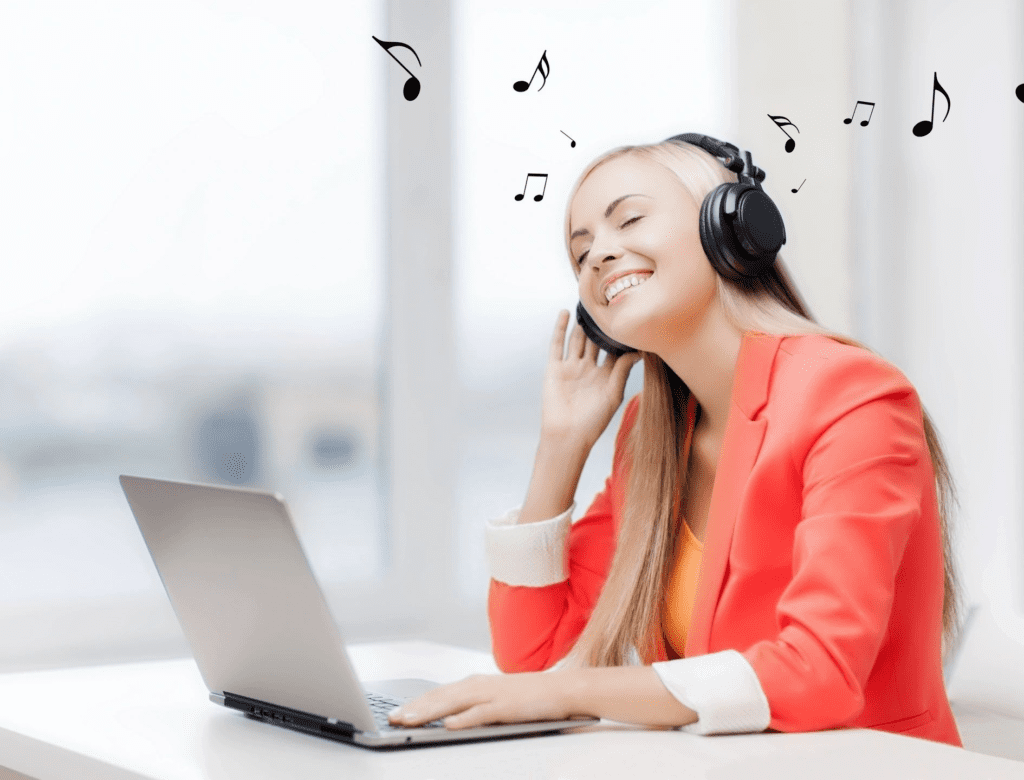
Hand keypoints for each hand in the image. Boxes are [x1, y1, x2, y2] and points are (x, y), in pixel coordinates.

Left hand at [387, 672, 579, 729]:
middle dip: (414, 708)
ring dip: (429, 712)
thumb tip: (449, 719)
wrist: (562, 689)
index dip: (416, 702)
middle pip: (440, 697)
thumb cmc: (530, 697)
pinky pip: (480, 713)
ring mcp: (492, 694)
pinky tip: (448, 725)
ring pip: (453, 703)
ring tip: (409, 721)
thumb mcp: (496, 699)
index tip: (396, 712)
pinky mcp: (506, 706)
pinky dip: (463, 718)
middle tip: (393, 719)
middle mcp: (479, 685)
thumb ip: (473, 707)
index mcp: (475, 684)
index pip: (438, 693)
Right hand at [541, 310, 641, 447]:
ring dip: (582, 323)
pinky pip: (558, 344)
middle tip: (609, 303)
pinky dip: (560, 328)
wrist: (567, 435)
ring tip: (588, 303)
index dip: (621, 337)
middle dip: (601, 326)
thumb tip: (637, 351)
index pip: (615, 351)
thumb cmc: (593, 421)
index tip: (631, 318)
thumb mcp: (613, 394)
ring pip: (578, 339)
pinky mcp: (555, 368)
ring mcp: (571, 367)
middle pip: (596, 342)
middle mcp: (589, 369)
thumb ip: (622, 370)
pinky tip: (566, 313)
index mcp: (606, 376)